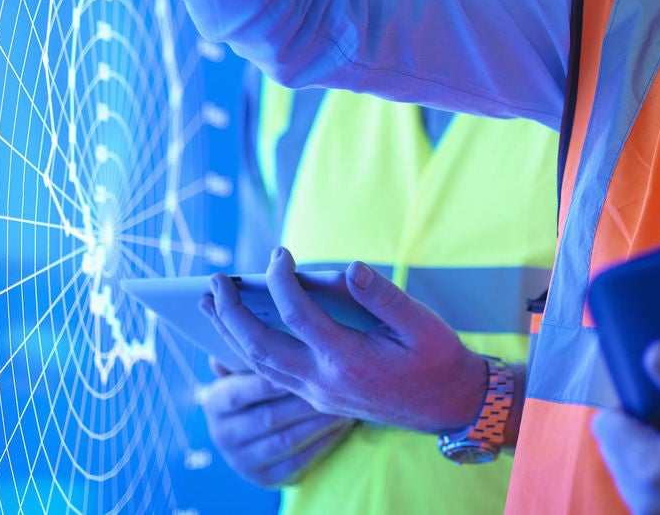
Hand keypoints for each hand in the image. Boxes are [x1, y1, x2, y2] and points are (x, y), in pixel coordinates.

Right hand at [199, 359, 354, 487]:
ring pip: (287, 441)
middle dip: (305, 401)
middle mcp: (223, 435)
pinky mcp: (266, 479)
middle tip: (336, 385)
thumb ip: (243, 350)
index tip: (303, 365)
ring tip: (346, 403)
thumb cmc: (256, 387)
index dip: (271, 380)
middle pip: (269, 417)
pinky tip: (343, 425)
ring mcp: (243, 462)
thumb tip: (233, 321)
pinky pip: (299, 462)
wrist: (252, 434)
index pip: (240, 391)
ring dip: (320, 421)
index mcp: (214, 403)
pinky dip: (324, 443)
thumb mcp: (242, 368)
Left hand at [204, 248, 492, 432]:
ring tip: (209, 303)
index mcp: (349, 359)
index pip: (297, 315)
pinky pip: (272, 375)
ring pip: (260, 365)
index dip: (281, 280)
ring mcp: (318, 394)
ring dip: (230, 333)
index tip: (278, 252)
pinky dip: (247, 352)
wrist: (450, 406)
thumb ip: (383, 295)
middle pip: (260, 348)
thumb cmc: (437, 359)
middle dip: (231, 312)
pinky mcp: (318, 398)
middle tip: (212, 281)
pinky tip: (236, 332)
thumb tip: (349, 268)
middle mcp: (325, 382)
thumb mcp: (421, 323)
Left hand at [590, 342, 659, 514]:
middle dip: (635, 433)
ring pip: (627, 476)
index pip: (606, 427)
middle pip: (612, 452)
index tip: (657, 405)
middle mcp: (647, 503)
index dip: (628, 408)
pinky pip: (646, 497)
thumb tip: (650, 352)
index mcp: (655, 470)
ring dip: (646, 458)